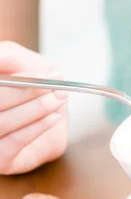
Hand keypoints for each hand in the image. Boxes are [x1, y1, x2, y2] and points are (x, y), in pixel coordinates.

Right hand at [0, 41, 67, 174]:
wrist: (52, 126)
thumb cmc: (33, 91)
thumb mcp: (26, 64)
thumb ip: (13, 56)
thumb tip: (10, 59)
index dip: (7, 68)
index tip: (40, 72)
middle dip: (25, 92)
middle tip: (52, 86)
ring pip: (1, 122)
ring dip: (34, 109)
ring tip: (56, 100)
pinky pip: (13, 142)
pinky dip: (36, 127)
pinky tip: (53, 116)